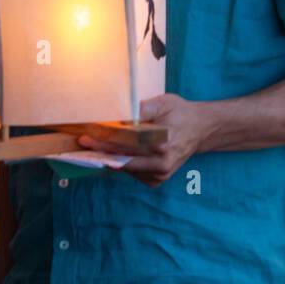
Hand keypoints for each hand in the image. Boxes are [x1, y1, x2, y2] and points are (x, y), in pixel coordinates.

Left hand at [78, 93, 214, 186]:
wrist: (200, 129)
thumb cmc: (180, 113)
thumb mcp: (163, 103)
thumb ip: (141, 109)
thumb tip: (117, 115)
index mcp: (163, 142)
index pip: (127, 142)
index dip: (105, 138)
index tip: (88, 135)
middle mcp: (162, 162)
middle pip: (122, 157)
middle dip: (100, 150)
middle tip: (84, 142)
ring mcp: (160, 174)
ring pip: (125, 168)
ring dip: (109, 158)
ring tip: (95, 147)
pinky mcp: (158, 180)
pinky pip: (132, 173)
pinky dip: (122, 164)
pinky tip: (119, 154)